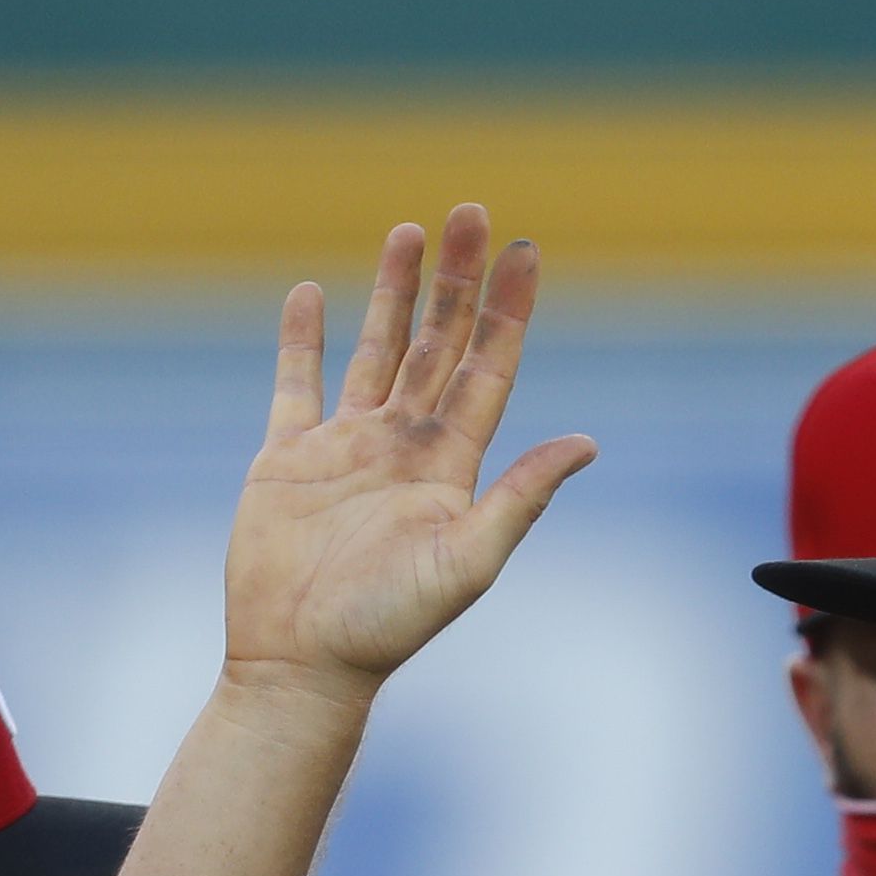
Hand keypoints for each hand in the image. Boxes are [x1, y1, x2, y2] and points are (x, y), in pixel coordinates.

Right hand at [226, 205, 595, 698]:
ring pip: (376, 350)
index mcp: (451, 466)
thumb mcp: (466, 560)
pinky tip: (313, 293)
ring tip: (410, 232)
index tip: (527, 252)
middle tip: (472, 212)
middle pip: (437, 343)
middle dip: (457, 279)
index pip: (488, 368)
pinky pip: (296, 384)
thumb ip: (522, 498)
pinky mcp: (287, 458)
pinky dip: (303, 338)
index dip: (509, 310)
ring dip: (393, 291)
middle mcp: (404, 447)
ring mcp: (346, 449)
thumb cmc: (387, 625)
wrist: (300, 663)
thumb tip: (588, 443)